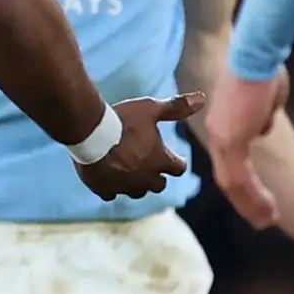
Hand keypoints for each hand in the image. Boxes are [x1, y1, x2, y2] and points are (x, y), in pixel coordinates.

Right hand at [75, 94, 197, 202]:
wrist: (91, 132)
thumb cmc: (123, 119)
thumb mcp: (151, 108)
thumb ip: (176, 107)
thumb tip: (202, 99)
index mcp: (160, 160)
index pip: (179, 168)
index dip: (177, 162)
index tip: (175, 159)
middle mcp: (146, 178)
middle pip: (159, 185)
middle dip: (159, 177)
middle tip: (152, 166)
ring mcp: (125, 186)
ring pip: (138, 192)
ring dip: (138, 184)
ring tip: (133, 173)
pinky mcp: (104, 189)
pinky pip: (112, 194)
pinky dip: (113, 188)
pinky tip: (109, 179)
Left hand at [200, 72, 286, 223]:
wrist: (257, 53)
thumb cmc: (264, 70)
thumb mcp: (265, 101)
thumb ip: (261, 118)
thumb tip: (261, 129)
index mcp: (223, 125)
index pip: (229, 162)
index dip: (242, 183)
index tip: (257, 198)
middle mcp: (217, 134)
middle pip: (227, 178)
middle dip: (245, 201)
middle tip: (261, 219)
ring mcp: (222, 138)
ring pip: (233, 183)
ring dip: (251, 205)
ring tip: (268, 221)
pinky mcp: (231, 141)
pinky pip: (240, 178)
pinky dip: (253, 197)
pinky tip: (267, 210)